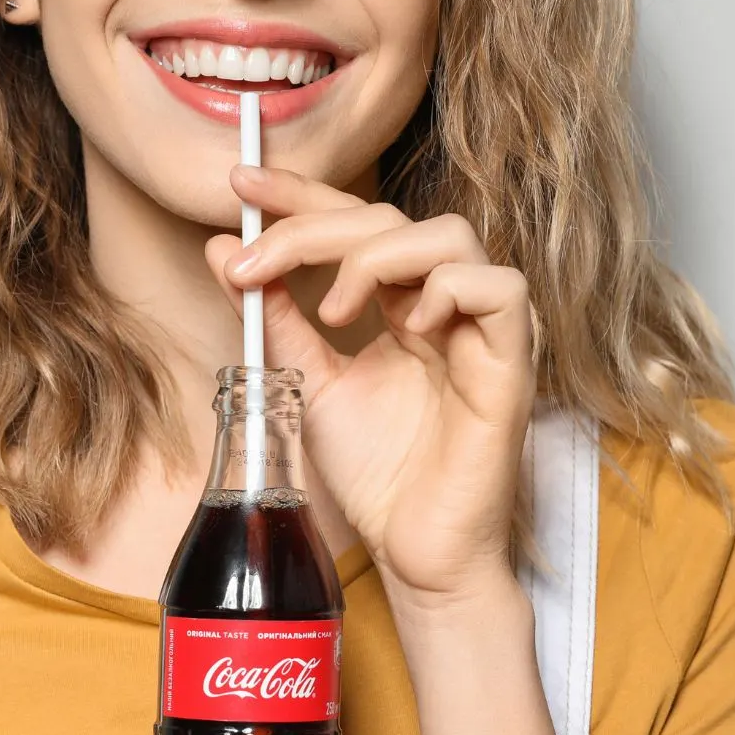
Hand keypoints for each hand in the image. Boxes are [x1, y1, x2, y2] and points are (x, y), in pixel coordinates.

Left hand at [207, 166, 535, 605]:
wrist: (414, 550)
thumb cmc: (377, 473)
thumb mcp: (304, 384)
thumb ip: (273, 318)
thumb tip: (222, 251)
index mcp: (398, 302)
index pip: (353, 222)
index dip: (300, 195)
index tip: (239, 184)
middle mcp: (442, 304)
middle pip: (390, 218)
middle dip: (312, 226)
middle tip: (254, 261)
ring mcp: (480, 328)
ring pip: (449, 235)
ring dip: (377, 256)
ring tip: (335, 312)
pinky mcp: (511, 361)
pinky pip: (499, 287)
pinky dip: (447, 288)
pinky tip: (407, 325)